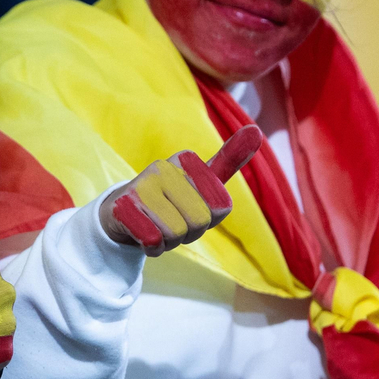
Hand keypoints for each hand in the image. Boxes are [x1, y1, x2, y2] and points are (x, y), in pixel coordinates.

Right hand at [99, 125, 263, 256]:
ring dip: (170, 241)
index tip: (192, 207)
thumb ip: (228, 160)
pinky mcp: (123, 208)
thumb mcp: (202, 180)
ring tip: (157, 226)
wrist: (121, 214)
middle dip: (190, 232)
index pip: (221, 206)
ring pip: (177, 233)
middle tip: (173, 220)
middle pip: (200, 221)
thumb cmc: (170, 200)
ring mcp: (140, 186)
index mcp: (185, 160)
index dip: (210, 217)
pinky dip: (153, 248)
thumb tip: (256, 130)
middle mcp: (162, 168)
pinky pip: (154, 241)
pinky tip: (142, 235)